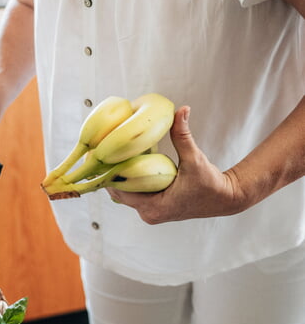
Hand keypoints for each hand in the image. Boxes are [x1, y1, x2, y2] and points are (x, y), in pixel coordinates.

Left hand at [106, 106, 245, 223]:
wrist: (226, 199)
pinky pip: (133, 194)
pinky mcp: (154, 209)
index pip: (119, 190)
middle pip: (117, 192)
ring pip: (123, 194)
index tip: (98, 155)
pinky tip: (121, 163)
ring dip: (116, 176)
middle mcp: (149, 214)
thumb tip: (181, 110)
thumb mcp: (196, 159)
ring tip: (106, 156)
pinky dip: (127, 180)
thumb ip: (184, 136)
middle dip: (108, 173)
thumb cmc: (211, 182)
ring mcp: (151, 213)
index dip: (107, 172)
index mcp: (154, 207)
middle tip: (98, 152)